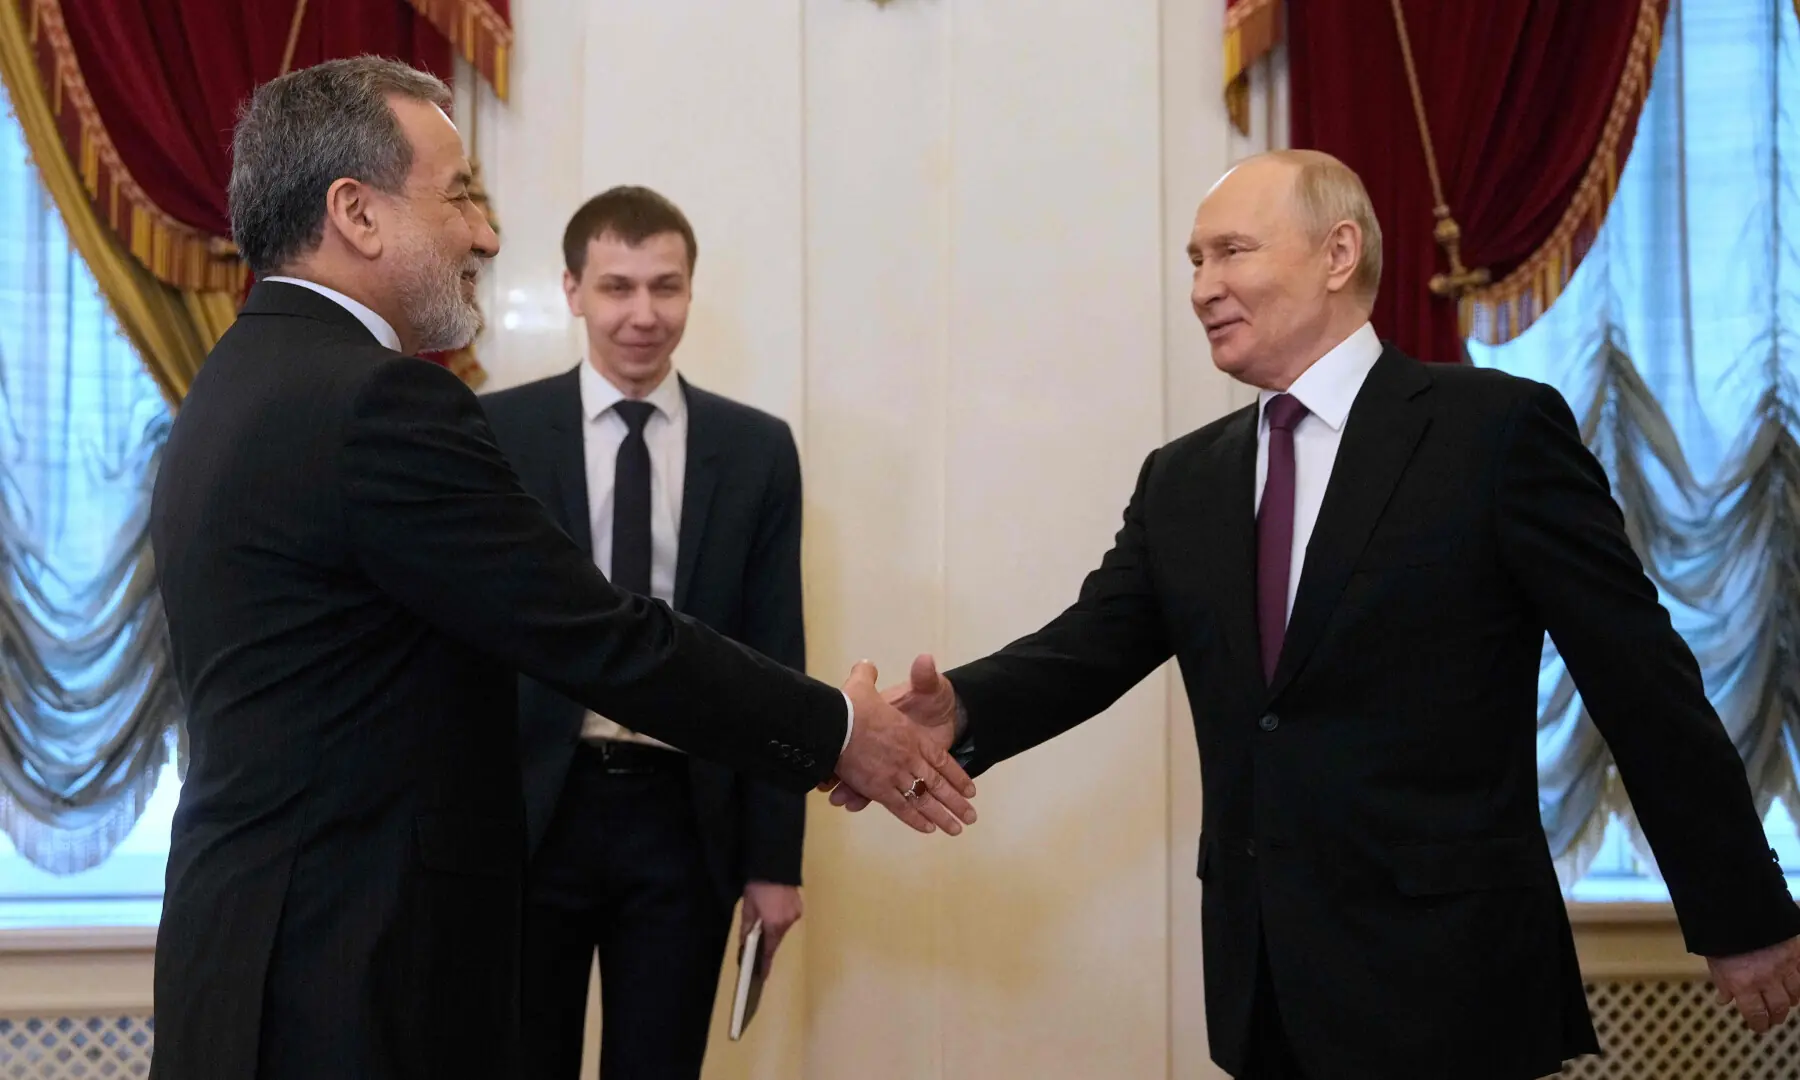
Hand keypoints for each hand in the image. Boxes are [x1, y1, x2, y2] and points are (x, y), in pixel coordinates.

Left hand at [740, 882, 801, 976]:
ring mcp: (795, 914)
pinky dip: (779, 919)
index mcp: (774, 925)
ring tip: (763, 921)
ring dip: (773, 928)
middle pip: (776, 939)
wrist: (774, 864)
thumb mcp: (747, 908)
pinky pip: (787, 918)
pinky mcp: (798, 906)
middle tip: (757, 944)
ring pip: (782, 928)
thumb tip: (745, 946)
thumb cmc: (757, 887)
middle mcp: (787, 922)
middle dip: (767, 942)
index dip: (765, 965)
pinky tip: (772, 911)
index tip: (763, 977)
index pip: (769, 951)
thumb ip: (747, 929)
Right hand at [822, 660, 976, 833]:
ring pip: (924, 798)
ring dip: (942, 815)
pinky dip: (914, 818)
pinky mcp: (878, 787)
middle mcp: (909, 757)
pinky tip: (927, 828)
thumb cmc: (852, 704)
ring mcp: (895, 774)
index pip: (941, 760)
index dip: (956, 776)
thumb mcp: (867, 684)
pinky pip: (901, 806)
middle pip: (938, 784)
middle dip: (956, 803)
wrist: (836, 721)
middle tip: (971, 818)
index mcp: (912, 737)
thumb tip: (905, 660)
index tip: (970, 789)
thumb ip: (882, 675)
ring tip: (957, 829)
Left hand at [1708, 935, 1799, 1031]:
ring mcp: (1784, 966)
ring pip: (1795, 993)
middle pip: (1779, 1007)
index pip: (1756, 1014)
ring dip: (1790, 1001)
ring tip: (1784, 1002)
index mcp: (1743, 983)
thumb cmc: (1719, 932)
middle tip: (1773, 1018)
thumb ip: (1722, 982)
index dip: (1759, 1024)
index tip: (1759, 1027)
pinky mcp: (1795, 952)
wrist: (1736, 904)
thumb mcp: (1713, 960)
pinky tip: (1794, 983)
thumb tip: (1724, 1000)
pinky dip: (1799, 981)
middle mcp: (1766, 979)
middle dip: (1776, 1016)